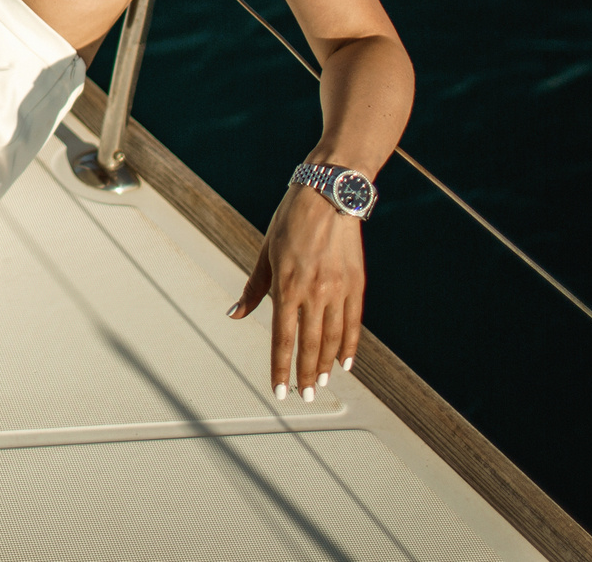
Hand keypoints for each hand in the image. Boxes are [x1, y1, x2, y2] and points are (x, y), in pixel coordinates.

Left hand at [229, 184, 365, 398]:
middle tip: (305, 396)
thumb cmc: (290, 220)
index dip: (281, 368)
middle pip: (310, 345)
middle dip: (306, 375)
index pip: (282, 338)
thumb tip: (234, 314)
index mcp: (286, 285)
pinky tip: (346, 362)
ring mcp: (338, 288)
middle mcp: (313, 291)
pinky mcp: (356, 283)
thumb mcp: (266, 251)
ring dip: (326, 364)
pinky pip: (353, 322)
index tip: (280, 390)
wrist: (328, 193)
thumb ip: (254, 288)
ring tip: (322, 383)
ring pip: (332, 338)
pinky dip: (349, 344)